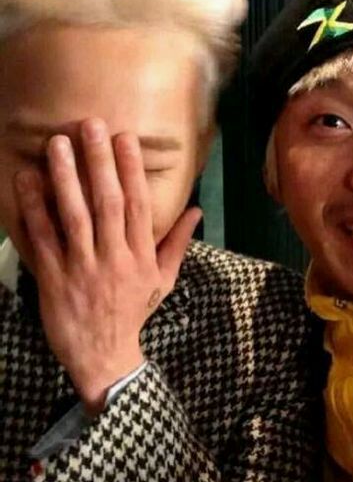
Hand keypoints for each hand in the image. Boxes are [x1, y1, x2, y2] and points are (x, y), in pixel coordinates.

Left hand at [14, 118, 200, 413]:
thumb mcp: (162, 280)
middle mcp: (114, 257)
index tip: (124, 138)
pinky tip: (27, 181)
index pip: (138, 205)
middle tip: (89, 125)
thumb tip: (197, 210)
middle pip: (107, 203)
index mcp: (141, 256)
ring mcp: (82, 268)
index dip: (131, 170)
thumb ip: (177, 243)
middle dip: (99, 162)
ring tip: (57, 144)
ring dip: (65, 177)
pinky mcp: (54, 279)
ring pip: (74, 216)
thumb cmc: (134, 313)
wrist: (104, 356)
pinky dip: (34, 210)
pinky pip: (44, 240)